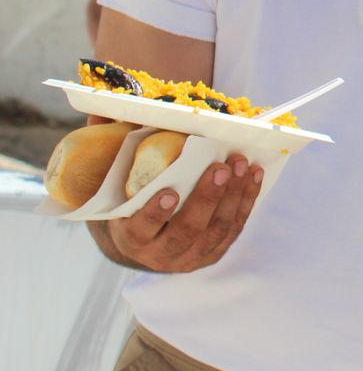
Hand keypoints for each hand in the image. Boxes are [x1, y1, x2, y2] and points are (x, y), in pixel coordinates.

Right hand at [102, 154, 262, 271]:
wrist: (145, 240)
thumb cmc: (130, 200)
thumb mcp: (113, 183)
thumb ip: (109, 149)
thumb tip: (100, 113)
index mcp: (130, 237)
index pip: (142, 228)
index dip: (156, 213)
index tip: (170, 191)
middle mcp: (159, 254)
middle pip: (187, 230)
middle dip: (207, 198)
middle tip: (221, 167)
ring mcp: (189, 257)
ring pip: (216, 230)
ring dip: (233, 196)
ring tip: (241, 164)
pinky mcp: (213, 253)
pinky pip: (234, 228)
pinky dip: (246, 201)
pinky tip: (254, 175)